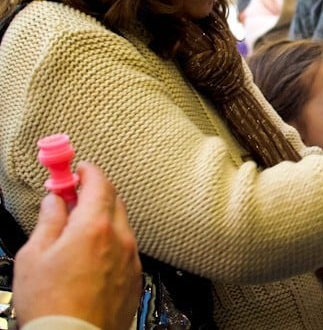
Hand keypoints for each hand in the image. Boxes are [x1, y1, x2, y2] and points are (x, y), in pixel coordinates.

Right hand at [13, 162, 141, 329]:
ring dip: (104, 219)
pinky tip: (91, 256)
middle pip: (114, 201)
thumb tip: (55, 201)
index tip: (77, 169)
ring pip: (121, 225)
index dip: (88, 171)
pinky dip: (111, 242)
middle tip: (74, 196)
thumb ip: (48, 221)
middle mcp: (120, 239)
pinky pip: (126, 248)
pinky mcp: (135, 277)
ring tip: (78, 231)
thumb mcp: (34, 256)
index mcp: (95, 227)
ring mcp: (131, 258)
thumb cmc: (51, 305)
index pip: (99, 183)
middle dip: (96, 192)